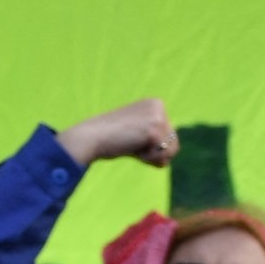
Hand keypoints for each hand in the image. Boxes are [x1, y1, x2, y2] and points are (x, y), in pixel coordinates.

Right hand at [57, 99, 176, 169]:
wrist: (90, 137)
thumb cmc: (109, 139)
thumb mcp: (136, 133)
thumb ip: (153, 137)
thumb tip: (171, 153)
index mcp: (155, 104)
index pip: (170, 136)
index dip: (152, 147)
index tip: (131, 138)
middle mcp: (158, 106)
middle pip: (174, 144)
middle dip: (153, 152)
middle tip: (131, 143)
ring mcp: (157, 117)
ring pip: (171, 151)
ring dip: (151, 157)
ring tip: (132, 145)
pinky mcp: (154, 130)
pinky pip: (162, 157)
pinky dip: (146, 159)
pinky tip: (131, 148)